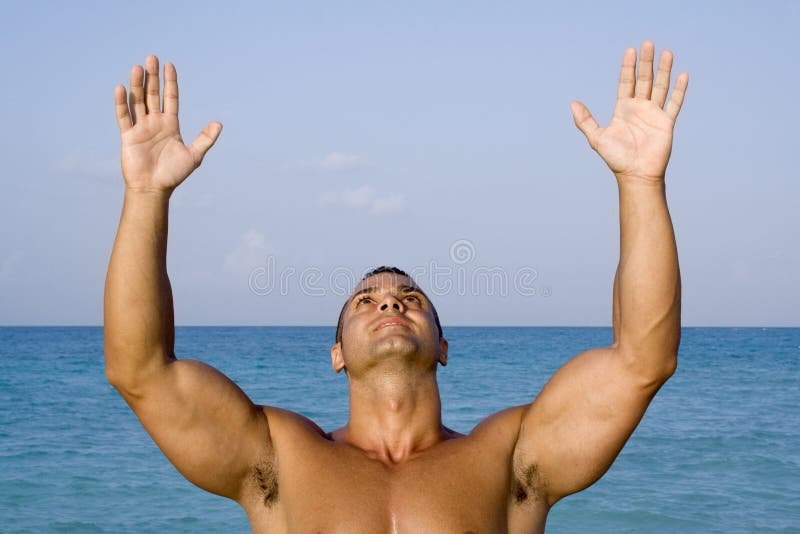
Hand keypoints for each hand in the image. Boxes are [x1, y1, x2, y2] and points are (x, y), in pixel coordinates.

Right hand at [114, 56, 220, 193]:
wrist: (154, 189)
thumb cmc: (174, 174)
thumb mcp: (194, 156)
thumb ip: (205, 139)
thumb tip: (219, 123)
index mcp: (170, 125)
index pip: (170, 98)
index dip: (170, 82)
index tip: (169, 65)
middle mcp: (155, 123)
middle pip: (153, 95)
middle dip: (153, 77)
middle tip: (152, 58)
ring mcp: (141, 128)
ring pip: (138, 101)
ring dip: (138, 85)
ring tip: (138, 68)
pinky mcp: (128, 136)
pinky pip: (124, 117)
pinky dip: (122, 103)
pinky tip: (122, 88)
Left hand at [571, 41, 687, 183]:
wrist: (636, 175)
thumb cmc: (616, 159)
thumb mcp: (597, 138)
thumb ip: (585, 121)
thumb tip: (572, 103)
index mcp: (623, 109)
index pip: (626, 82)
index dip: (628, 67)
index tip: (630, 50)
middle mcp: (639, 109)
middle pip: (644, 80)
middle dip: (646, 62)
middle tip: (648, 44)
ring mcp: (654, 114)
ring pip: (660, 87)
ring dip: (664, 70)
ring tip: (667, 52)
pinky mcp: (666, 123)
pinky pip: (674, 103)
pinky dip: (679, 90)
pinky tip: (682, 75)